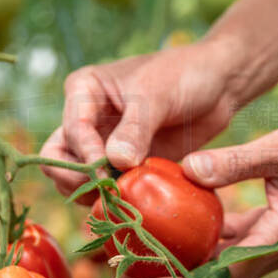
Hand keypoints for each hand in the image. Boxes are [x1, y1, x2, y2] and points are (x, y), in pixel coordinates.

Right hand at [40, 38, 242, 201]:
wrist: (217, 85)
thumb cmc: (183, 75)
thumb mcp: (156, 95)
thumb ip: (135, 129)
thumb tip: (115, 163)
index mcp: (84, 92)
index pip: (71, 132)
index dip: (86, 156)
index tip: (108, 172)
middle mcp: (87, 120)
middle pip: (59, 160)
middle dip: (78, 179)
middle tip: (107, 190)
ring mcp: (104, 144)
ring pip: (79, 180)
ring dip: (96, 194)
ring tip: (124, 197)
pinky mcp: (125, 165)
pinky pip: (109, 189)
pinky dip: (117, 199)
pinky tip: (137, 203)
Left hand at [118, 121, 277, 277]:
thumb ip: (235, 162)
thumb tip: (187, 171)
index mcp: (277, 237)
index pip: (222, 275)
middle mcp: (272, 250)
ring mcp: (270, 244)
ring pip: (219, 269)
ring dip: (181, 272)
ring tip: (136, 271)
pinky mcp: (267, 232)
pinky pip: (228, 249)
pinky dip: (199, 249)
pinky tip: (171, 239)